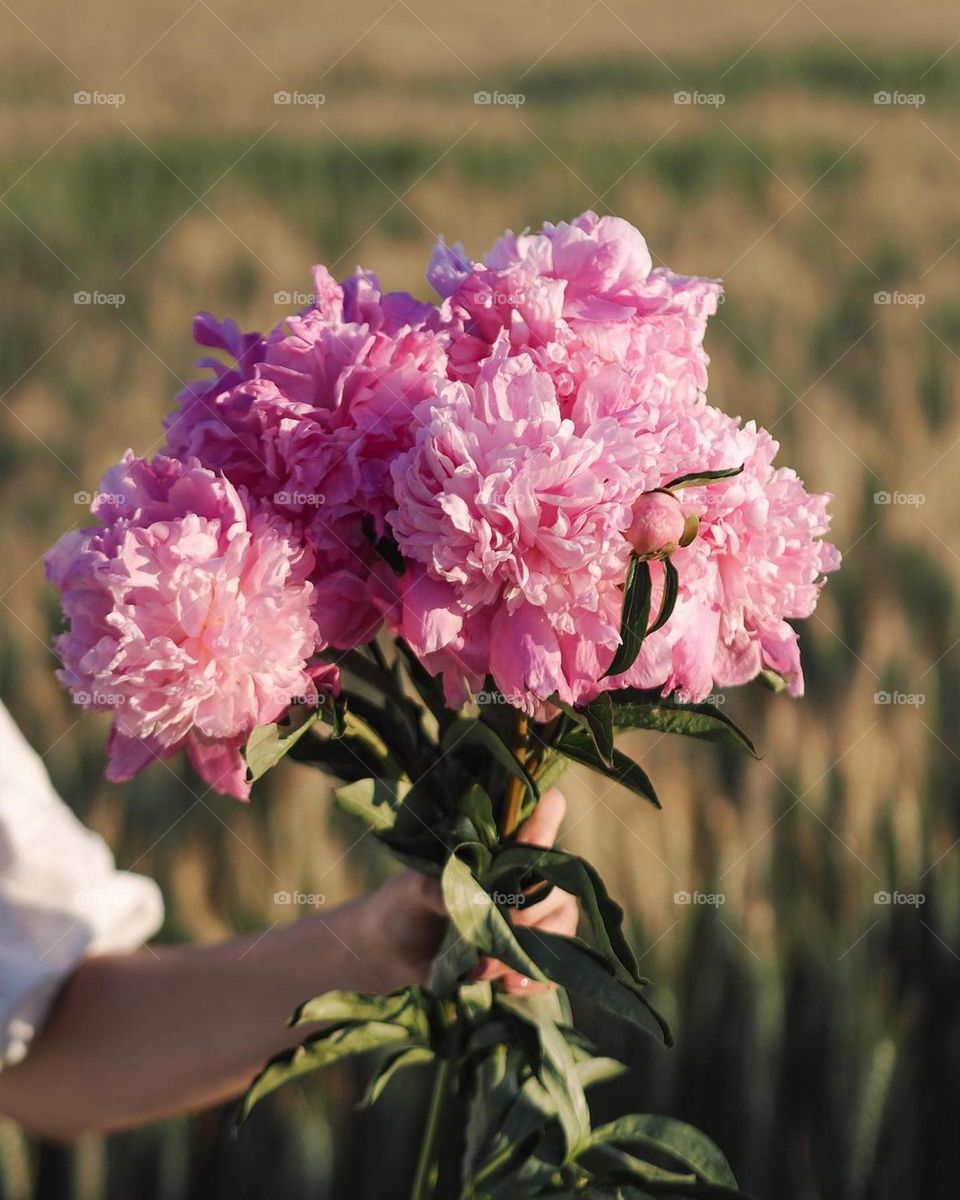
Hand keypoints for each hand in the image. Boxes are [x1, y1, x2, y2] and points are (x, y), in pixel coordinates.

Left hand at [355, 788, 577, 994]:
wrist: (388, 953)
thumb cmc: (401, 904)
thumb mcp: (414, 890)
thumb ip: (444, 889)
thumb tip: (477, 904)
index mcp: (496, 848)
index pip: (538, 820)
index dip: (546, 821)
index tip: (546, 818)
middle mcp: (521, 877)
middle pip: (558, 883)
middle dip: (531, 913)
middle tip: (498, 934)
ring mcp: (529, 916)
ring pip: (561, 924)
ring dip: (530, 951)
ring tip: (487, 969)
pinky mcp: (525, 953)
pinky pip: (552, 965)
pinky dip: (535, 978)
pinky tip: (508, 985)